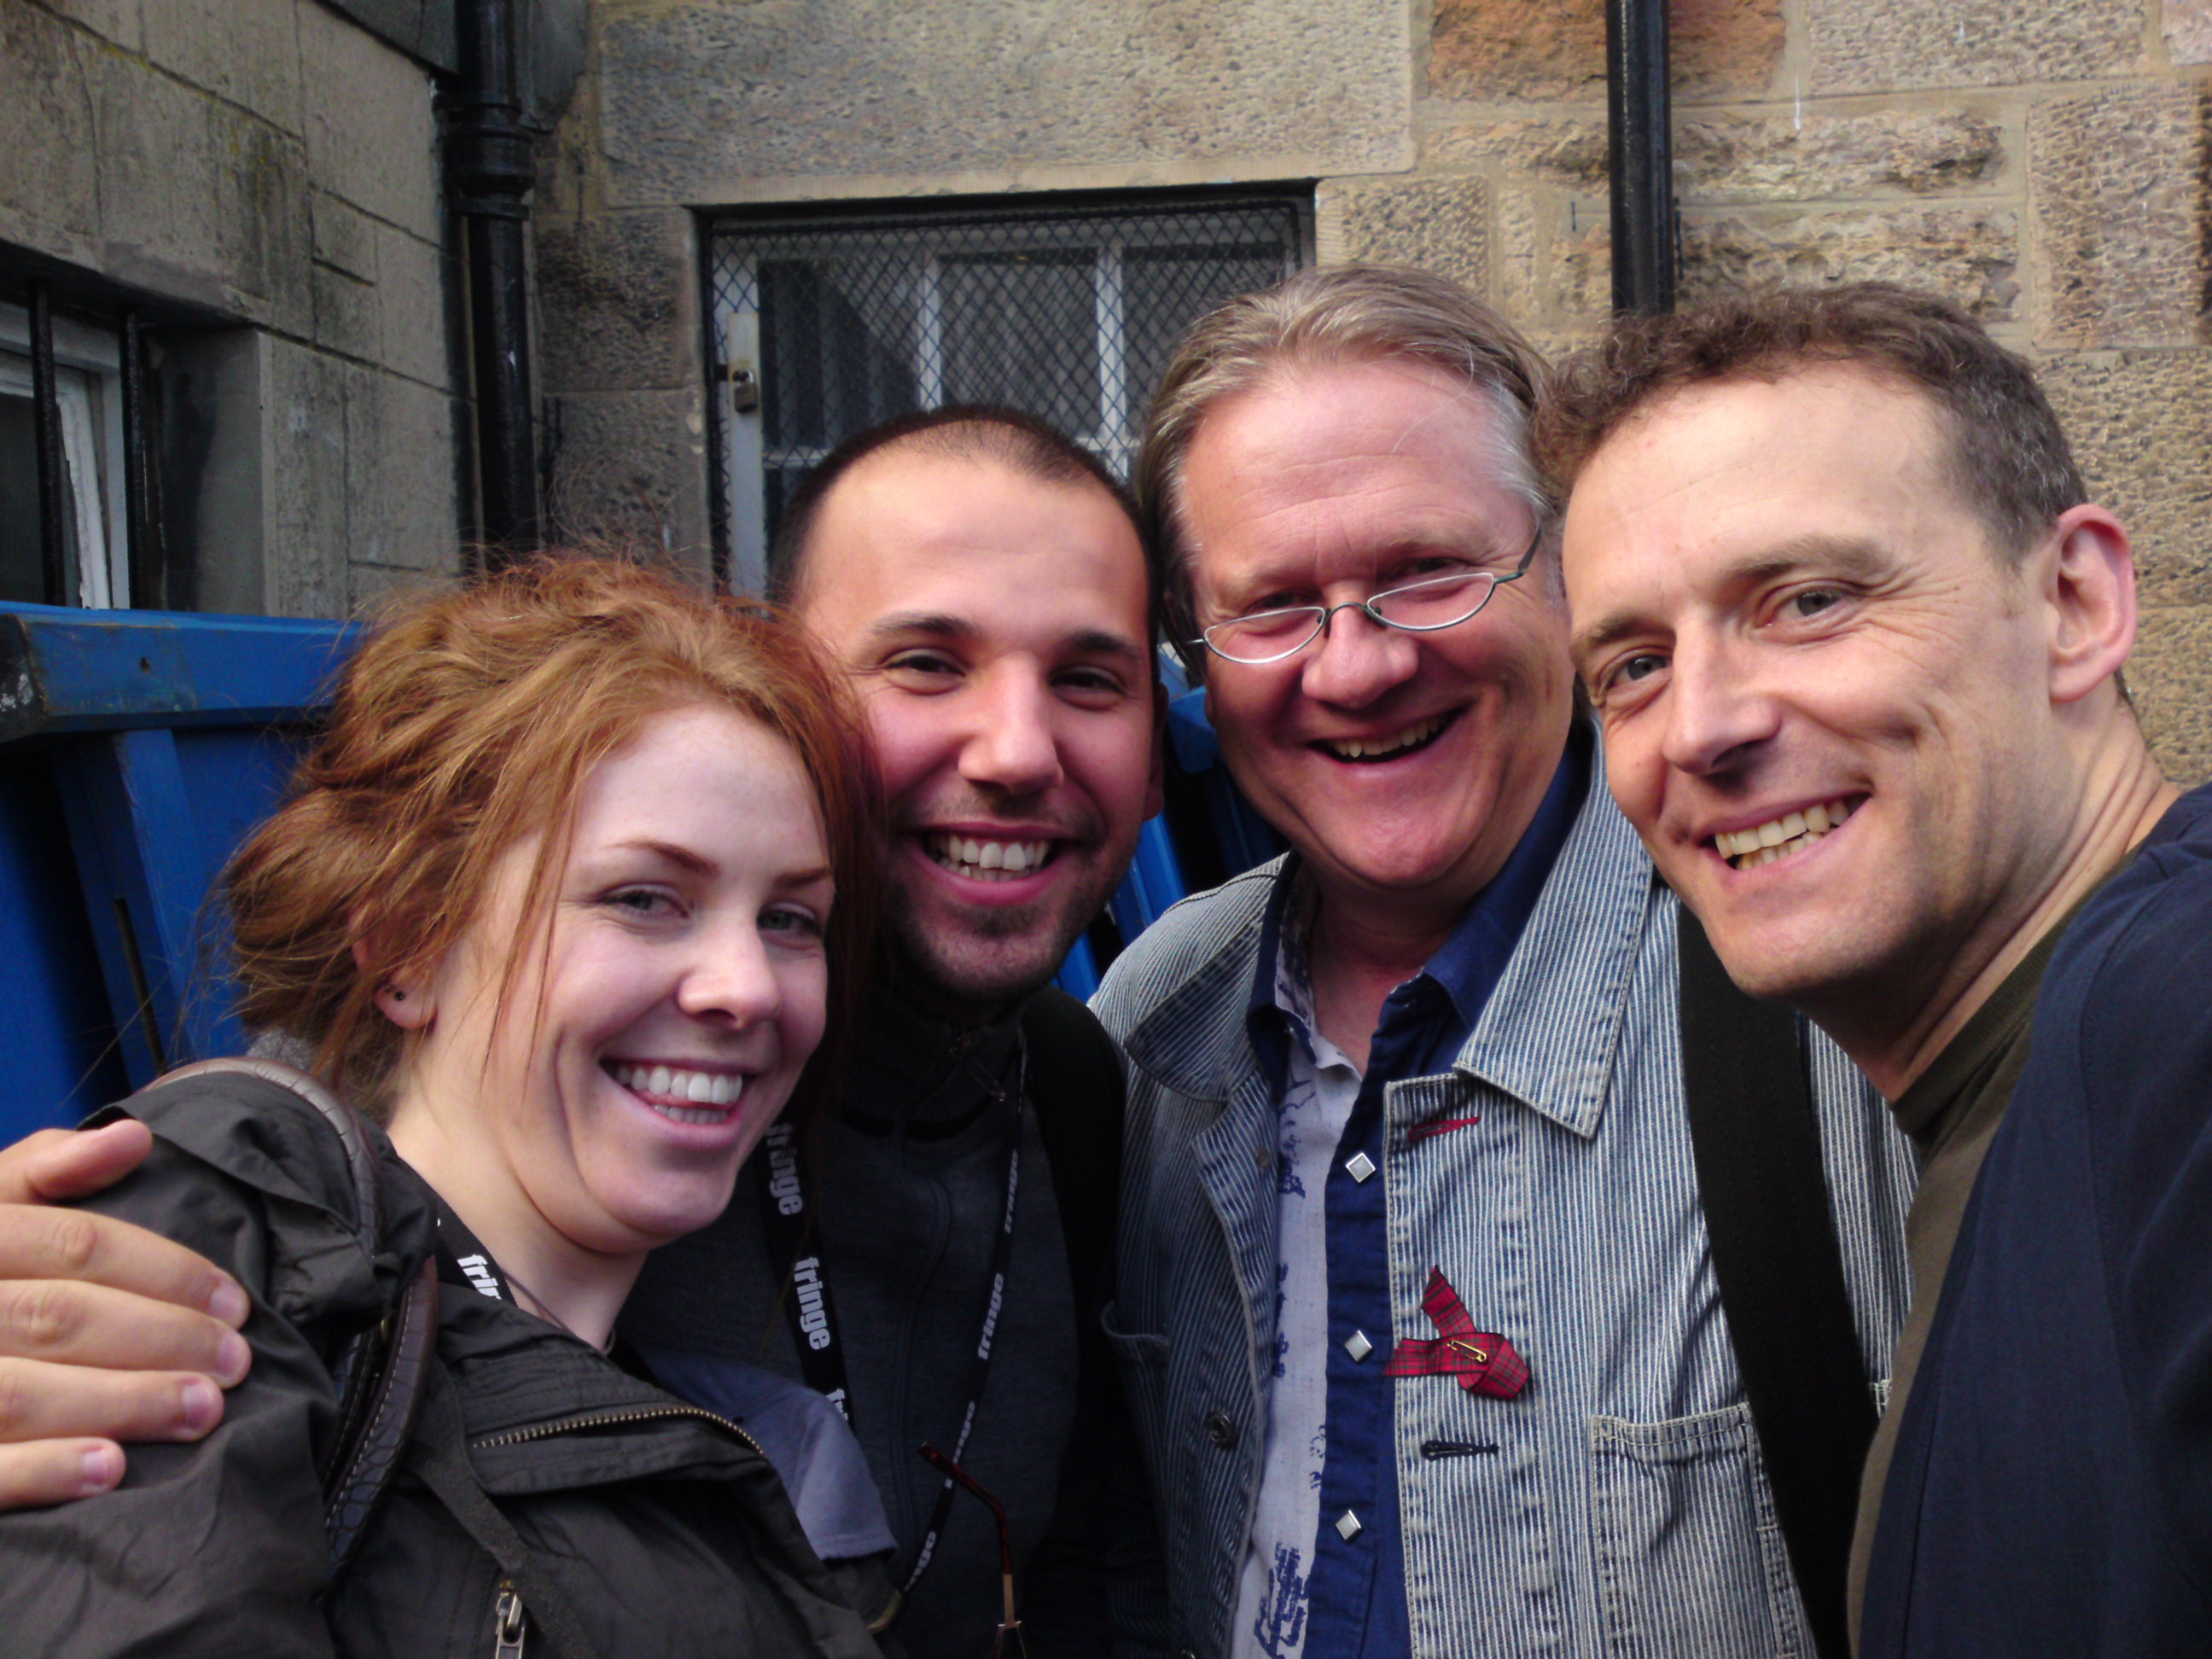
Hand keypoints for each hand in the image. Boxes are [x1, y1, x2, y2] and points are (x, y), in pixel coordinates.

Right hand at [0, 1121, 250, 1509]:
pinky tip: (110, 1470)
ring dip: (120, 1402)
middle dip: (159, 1339)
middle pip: (56, 1317)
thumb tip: (133, 1137)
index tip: (235, 1303)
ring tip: (201, 1411)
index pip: (72, 1244)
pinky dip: (43, 1470)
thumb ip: (41, 1170)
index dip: (164, 1271)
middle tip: (235, 1363)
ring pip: (19, 1393)